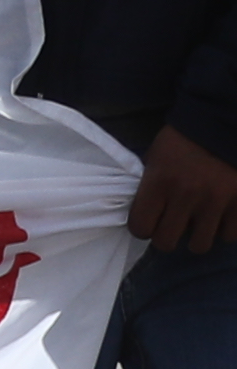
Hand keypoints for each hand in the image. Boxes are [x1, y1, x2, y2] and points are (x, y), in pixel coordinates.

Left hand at [136, 128, 236, 254]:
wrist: (222, 123)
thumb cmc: (183, 139)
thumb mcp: (157, 157)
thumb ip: (152, 187)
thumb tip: (150, 214)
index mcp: (159, 182)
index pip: (140, 227)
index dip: (142, 228)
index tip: (148, 223)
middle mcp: (186, 196)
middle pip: (166, 242)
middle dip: (166, 237)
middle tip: (172, 227)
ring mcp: (216, 201)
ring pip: (199, 245)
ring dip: (197, 237)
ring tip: (198, 224)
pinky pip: (229, 235)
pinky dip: (224, 230)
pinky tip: (220, 217)